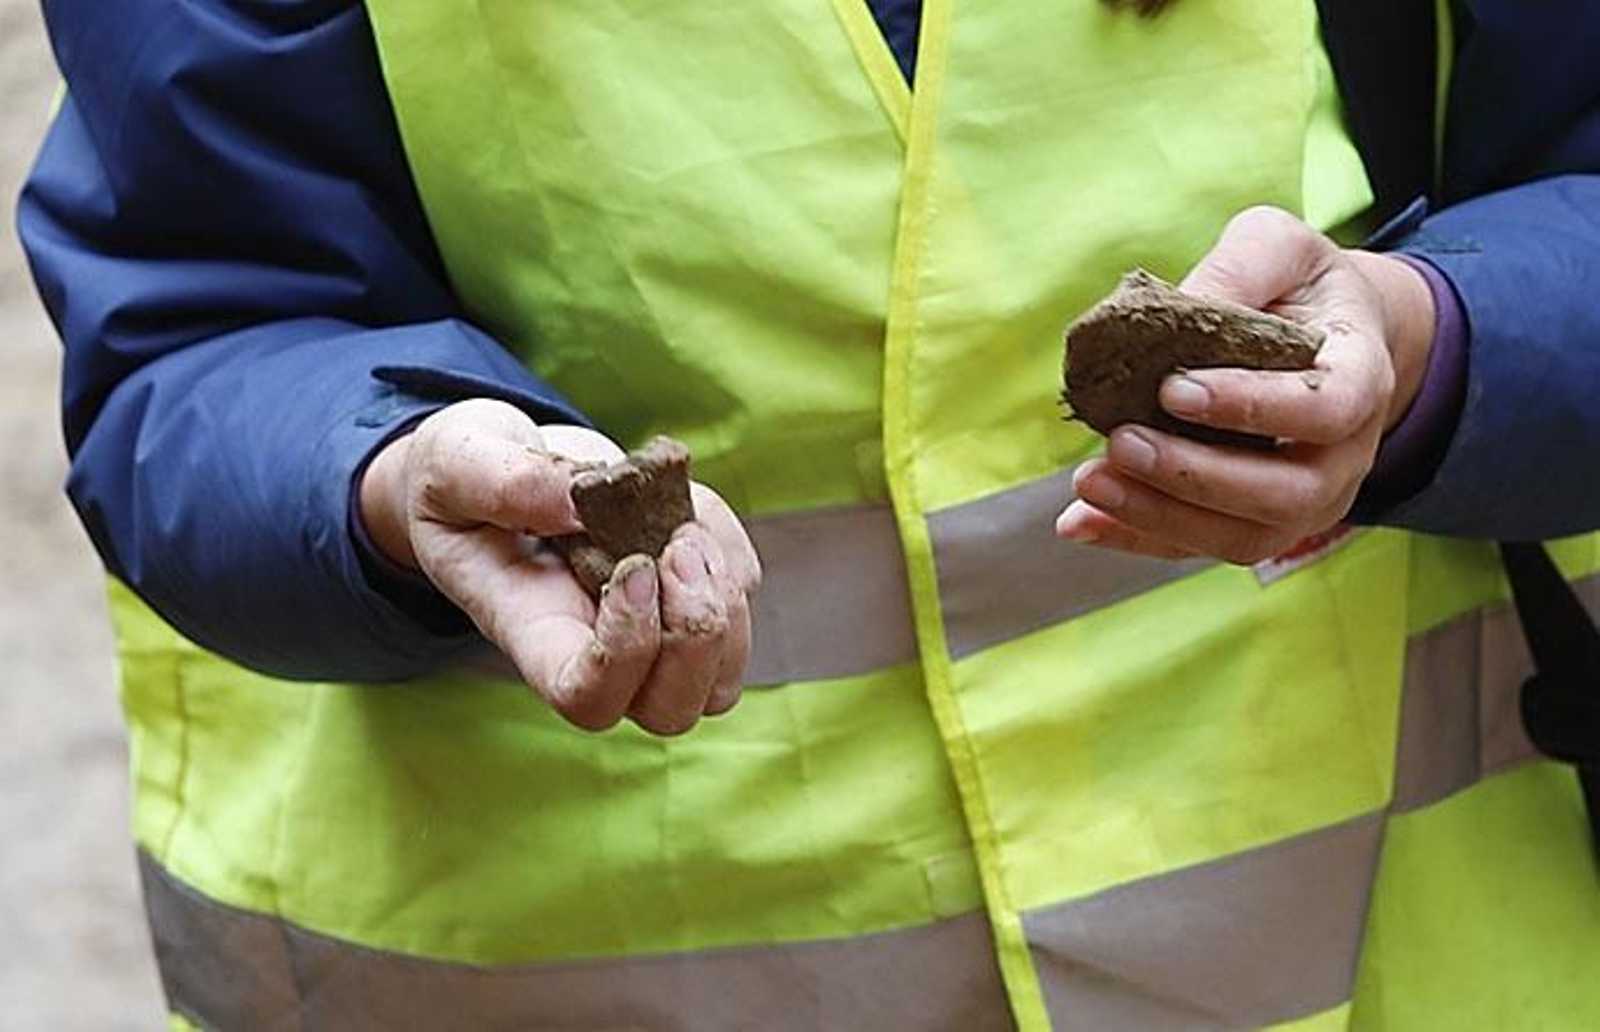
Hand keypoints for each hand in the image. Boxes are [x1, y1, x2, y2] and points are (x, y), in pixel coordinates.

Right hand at [359, 399, 760, 734]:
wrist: (499, 467)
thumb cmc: (464, 482)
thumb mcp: (457, 463)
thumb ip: (502, 480)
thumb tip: (579, 496)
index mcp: (531, 633)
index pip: (586, 696)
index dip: (625, 652)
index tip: (633, 567)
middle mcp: (597, 651)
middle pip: (670, 708)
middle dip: (696, 638)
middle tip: (679, 549)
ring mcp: (649, 631)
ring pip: (721, 675)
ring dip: (725, 602)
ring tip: (686, 529)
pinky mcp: (687, 590)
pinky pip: (739, 592)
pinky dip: (729, 550)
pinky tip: (686, 506)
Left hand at [1055, 206, 1435, 563]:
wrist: (1328, 338)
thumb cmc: (1300, 287)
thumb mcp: (1280, 249)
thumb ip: (1238, 267)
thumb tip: (1173, 308)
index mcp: (1361, 378)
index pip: (1323, 409)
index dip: (1252, 407)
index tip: (1173, 390)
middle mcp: (1344, 455)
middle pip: (1286, 494)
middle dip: (1196, 476)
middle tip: (1121, 442)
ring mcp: (1308, 501)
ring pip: (1246, 536)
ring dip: (1162, 516)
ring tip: (1092, 482)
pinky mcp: (1257, 523)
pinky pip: (1202, 547)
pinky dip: (1137, 539)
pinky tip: (1078, 522)